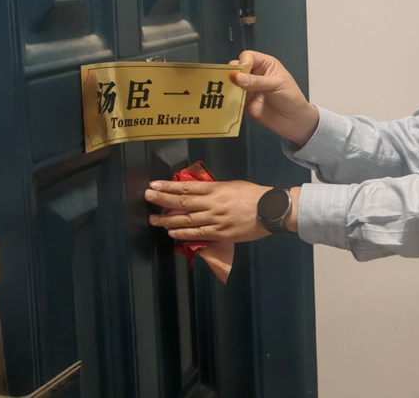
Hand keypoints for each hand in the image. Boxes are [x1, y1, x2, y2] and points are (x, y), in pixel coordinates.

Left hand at [146, 179, 271, 242]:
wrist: (270, 209)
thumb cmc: (253, 195)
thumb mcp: (232, 185)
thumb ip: (215, 189)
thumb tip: (198, 193)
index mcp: (216, 189)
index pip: (187, 187)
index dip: (169, 186)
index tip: (154, 185)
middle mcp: (212, 203)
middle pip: (182, 202)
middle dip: (162, 200)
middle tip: (148, 197)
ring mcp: (216, 219)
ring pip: (187, 219)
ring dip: (168, 220)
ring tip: (153, 220)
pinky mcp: (221, 233)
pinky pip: (198, 234)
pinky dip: (184, 233)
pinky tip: (172, 232)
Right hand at [229, 50, 319, 146]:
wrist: (294, 121)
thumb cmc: (291, 98)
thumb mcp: (277, 85)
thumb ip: (257, 81)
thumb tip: (236, 77)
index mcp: (265, 64)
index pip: (248, 57)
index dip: (243, 62)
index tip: (240, 71)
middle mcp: (255, 75)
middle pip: (237, 68)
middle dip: (232, 73)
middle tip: (230, 81)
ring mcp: (249, 89)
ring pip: (232, 83)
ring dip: (228, 86)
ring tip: (225, 90)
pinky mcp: (244, 102)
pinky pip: (233, 98)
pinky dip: (229, 99)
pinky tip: (226, 100)